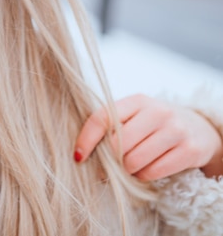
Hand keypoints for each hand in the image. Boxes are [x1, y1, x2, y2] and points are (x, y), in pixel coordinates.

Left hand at [74, 94, 222, 179]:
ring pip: (134, 161)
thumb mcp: (134, 116)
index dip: (87, 139)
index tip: (78, 156)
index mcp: (137, 101)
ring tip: (130, 166)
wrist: (198, 128)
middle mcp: (158, 112)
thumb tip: (81, 154)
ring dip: (127, 170)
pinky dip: (143, 176)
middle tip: (110, 166)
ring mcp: (176, 130)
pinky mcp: (189, 150)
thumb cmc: (153, 125)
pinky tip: (145, 170)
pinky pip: (153, 172)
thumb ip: (111, 127)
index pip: (103, 118)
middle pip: (119, 144)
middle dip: (111, 160)